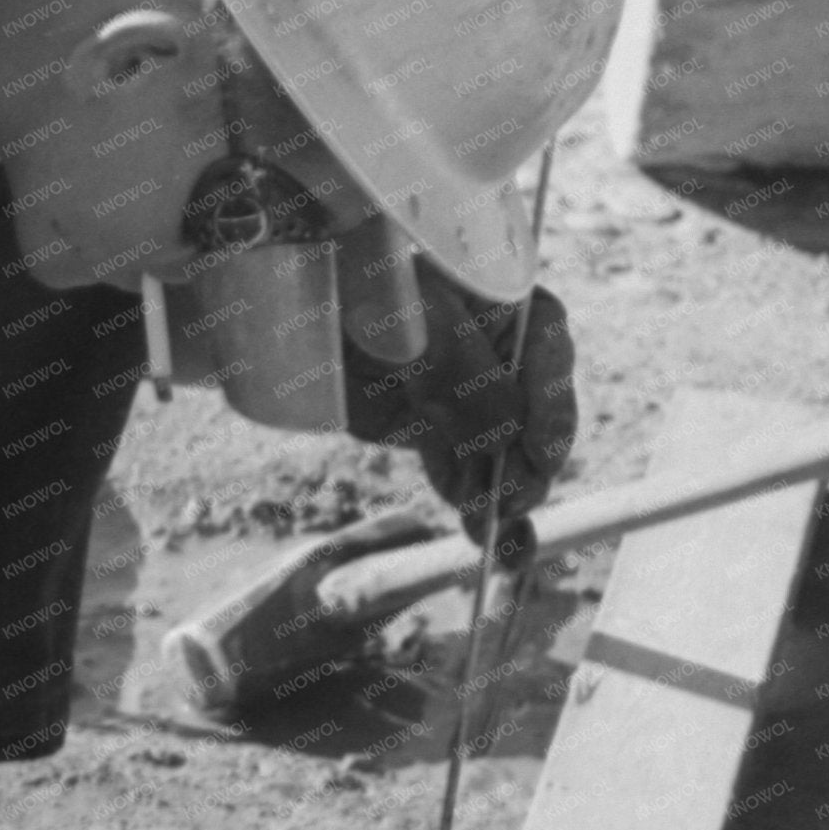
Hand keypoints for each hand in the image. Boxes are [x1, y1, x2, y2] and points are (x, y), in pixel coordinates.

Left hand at [342, 264, 573, 542]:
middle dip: (530, 456)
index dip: (553, 397)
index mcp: (493, 295)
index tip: (545, 450)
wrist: (275, 321)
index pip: (546, 342)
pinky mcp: (427, 426)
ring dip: (506, 491)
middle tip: (518, 499)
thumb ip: (460, 372)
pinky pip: (460, 466)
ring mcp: (458, 388)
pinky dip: (471, 499)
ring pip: (499, 445)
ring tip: (500, 530)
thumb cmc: (345, 294)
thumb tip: (512, 435)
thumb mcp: (407, 322)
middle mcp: (487, 343)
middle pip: (530, 403)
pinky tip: (485, 535)